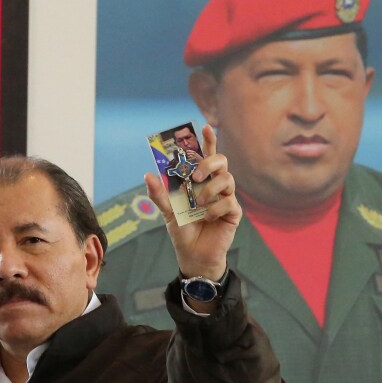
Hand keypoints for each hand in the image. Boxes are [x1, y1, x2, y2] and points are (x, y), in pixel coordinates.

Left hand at [144, 124, 240, 280]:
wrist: (193, 255)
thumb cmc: (183, 230)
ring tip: (198, 202)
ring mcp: (226, 198)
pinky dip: (214, 209)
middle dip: (208, 163)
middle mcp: (215, 186)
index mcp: (200, 181)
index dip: (208, 141)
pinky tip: (206, 218)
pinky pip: (228, 202)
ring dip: (209, 189)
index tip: (204, 127)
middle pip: (221, 162)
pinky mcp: (233, 213)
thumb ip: (159, 194)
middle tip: (194, 175)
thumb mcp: (168, 211)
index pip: (207, 156)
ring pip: (228, 179)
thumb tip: (148, 174)